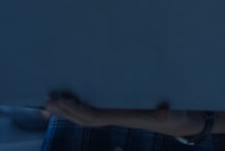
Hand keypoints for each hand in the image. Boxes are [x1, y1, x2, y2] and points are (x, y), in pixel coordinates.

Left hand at [43, 92, 205, 136]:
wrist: (178, 121)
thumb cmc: (177, 113)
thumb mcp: (176, 112)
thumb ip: (169, 112)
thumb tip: (164, 112)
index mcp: (124, 117)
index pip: (95, 116)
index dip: (78, 111)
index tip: (63, 102)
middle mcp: (116, 119)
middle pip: (85, 119)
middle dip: (65, 112)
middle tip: (46, 103)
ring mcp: (115, 117)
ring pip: (86, 118)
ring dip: (67, 113)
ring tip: (48, 106)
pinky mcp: (116, 113)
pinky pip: (93, 114)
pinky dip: (77, 110)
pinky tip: (67, 107)